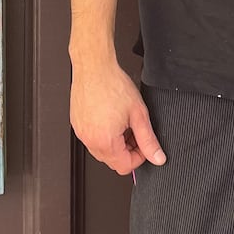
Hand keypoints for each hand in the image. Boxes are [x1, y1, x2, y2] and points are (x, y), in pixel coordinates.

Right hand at [70, 59, 165, 175]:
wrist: (94, 67)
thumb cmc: (113, 85)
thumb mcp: (138, 114)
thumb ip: (149, 139)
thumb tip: (157, 157)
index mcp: (106, 141)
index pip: (124, 166)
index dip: (138, 157)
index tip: (143, 145)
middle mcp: (90, 140)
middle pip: (112, 161)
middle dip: (127, 150)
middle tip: (134, 131)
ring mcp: (81, 133)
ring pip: (101, 151)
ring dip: (115, 143)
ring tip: (122, 123)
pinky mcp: (76, 124)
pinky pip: (91, 139)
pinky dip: (102, 135)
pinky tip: (110, 118)